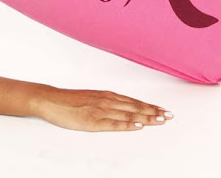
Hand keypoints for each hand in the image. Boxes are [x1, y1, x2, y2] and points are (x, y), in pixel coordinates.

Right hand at [33, 86, 172, 131]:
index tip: (163, 110)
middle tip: (169, 116)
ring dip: (146, 117)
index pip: (134, 102)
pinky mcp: (92, 121)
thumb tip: (123, 108)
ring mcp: (101, 110)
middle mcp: (108, 101)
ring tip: (160, 120)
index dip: (150, 107)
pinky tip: (138, 126)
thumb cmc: (71, 100)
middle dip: (153, 112)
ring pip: (128, 115)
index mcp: (108, 96)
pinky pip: (113, 124)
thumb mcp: (93, 98)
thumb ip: (108, 103)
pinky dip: (127, 125)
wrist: (51, 99)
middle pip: (135, 108)